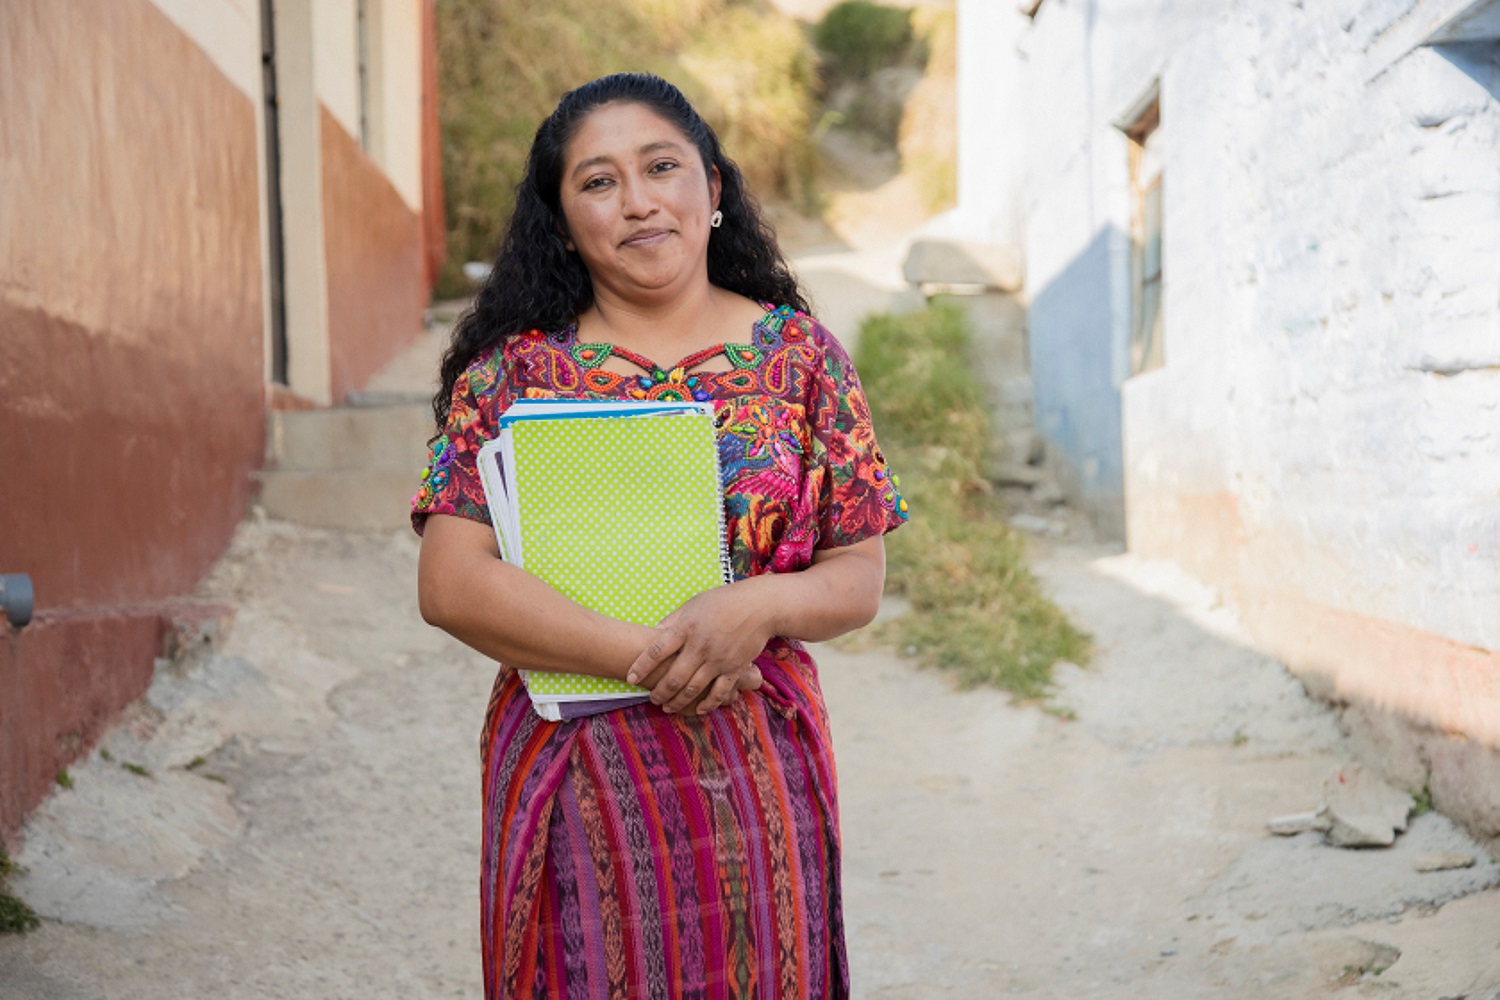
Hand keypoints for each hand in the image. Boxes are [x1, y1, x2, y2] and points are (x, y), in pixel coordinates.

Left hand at [626, 583, 774, 714]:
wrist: (759, 606)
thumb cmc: (724, 601)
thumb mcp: (693, 604)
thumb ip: (673, 620)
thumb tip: (653, 631)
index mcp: (686, 628)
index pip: (656, 650)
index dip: (641, 666)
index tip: (630, 678)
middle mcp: (700, 646)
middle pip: (673, 677)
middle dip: (659, 692)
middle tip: (652, 699)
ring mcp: (718, 659)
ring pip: (693, 689)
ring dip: (678, 702)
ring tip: (668, 707)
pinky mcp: (735, 668)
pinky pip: (719, 692)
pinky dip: (707, 704)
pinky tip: (698, 710)